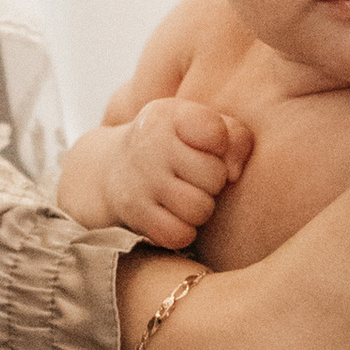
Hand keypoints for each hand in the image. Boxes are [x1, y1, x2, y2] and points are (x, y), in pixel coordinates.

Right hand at [110, 96, 251, 246]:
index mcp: (170, 115)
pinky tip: (173, 217)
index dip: (221, 146)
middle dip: (213, 182)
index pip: (215, 132)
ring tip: (186, 196)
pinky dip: (182, 232)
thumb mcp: (202, 127)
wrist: (113, 169)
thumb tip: (234, 174)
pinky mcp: (135, 214)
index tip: (207, 146)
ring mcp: (140, 180)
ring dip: (200, 209)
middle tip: (195, 177)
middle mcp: (151, 144)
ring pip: (199, 209)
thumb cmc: (175, 147)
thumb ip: (236, 138)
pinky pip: (179, 234)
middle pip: (215, 177)